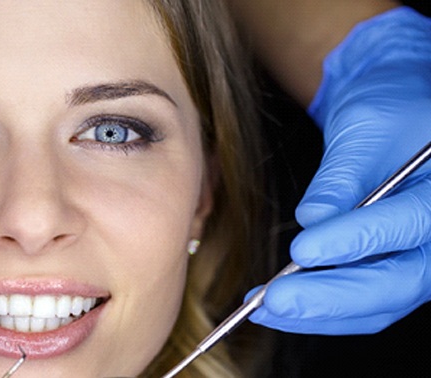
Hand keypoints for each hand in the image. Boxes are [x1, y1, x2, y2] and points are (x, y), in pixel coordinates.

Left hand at [249, 6, 430, 333]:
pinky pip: (368, 305)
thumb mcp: (365, 128)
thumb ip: (341, 177)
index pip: (409, 225)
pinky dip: (323, 310)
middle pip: (398, 283)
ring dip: (319, 314)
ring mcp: (425, 260)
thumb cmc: (389, 110)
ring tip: (262, 308)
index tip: (301, 250)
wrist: (400, 114)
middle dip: (331, 297)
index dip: (356, 242)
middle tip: (273, 301)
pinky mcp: (400, 272)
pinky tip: (277, 308)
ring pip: (381, 305)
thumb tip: (312, 221)